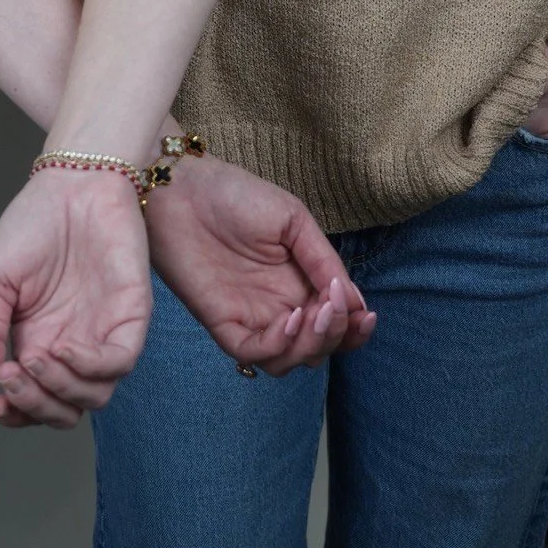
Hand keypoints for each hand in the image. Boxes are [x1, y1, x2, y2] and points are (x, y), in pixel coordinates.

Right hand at [0, 168, 150, 428]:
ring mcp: (104, 332)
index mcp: (39, 340)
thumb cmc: (32, 225)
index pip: (33, 400)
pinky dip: (90, 367)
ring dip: (60, 391)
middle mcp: (73, 345)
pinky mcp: (132, 316)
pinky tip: (62, 348)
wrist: (72, 182)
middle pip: (64, 409)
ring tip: (34, 361)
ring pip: (94, 396)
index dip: (15, 412)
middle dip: (35, 406)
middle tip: (11, 380)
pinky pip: (120, 362)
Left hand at [146, 153, 374, 375]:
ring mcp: (250, 316)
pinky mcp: (221, 322)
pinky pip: (253, 354)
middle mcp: (278, 305)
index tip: (365, 315)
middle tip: (333, 308)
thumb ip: (324, 260)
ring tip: (312, 314)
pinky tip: (289, 319)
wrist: (181, 187)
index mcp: (300, 281)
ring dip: (310, 345)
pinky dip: (278, 346)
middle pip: (318, 346)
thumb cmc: (236, 194)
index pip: (335, 323)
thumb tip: (354, 301)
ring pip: (290, 360)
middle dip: (335, 335)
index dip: (354, 330)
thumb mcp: (293, 220)